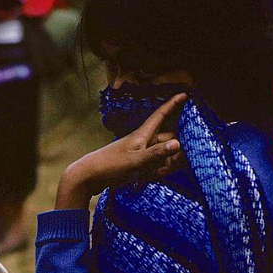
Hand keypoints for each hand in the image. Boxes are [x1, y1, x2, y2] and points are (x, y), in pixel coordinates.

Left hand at [56, 93, 186, 208]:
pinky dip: (155, 172)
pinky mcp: (136, 164)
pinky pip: (155, 166)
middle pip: (169, 140)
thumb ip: (156, 154)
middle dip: (175, 151)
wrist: (87, 178)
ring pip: (164, 155)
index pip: (161, 115)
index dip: (172, 104)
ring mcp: (140, 153)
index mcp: (142, 135)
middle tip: (169, 163)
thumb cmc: (110, 166)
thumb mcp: (135, 161)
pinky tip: (145, 179)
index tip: (185, 93)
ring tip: (150, 174)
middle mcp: (143, 141)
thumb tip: (178, 143)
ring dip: (164, 165)